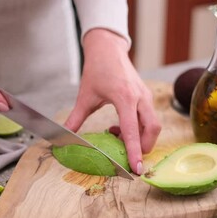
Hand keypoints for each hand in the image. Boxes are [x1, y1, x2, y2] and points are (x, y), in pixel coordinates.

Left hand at [64, 29, 160, 174]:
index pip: (132, 131)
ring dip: (140, 137)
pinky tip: (119, 126)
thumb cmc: (97, 69)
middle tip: (127, 155)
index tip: (136, 168)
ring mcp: (145, 96)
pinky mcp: (146, 96)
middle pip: (152, 130)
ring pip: (153, 125)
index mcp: (125, 98)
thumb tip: (63, 136)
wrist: (108, 49)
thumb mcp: (85, 96)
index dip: (135, 151)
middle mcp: (140, 98)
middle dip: (143, 147)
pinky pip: (148, 118)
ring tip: (116, 135)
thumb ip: (76, 118)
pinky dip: (138, 128)